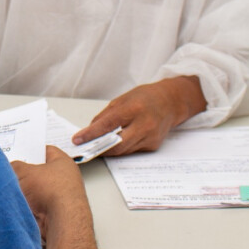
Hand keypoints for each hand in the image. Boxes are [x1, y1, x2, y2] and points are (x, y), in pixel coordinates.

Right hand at [10, 146, 89, 241]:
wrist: (62, 222)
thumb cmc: (52, 192)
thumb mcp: (25, 172)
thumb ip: (14, 166)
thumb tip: (10, 169)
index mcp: (62, 162)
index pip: (46, 150)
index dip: (31, 150)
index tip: (19, 152)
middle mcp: (65, 179)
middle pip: (39, 172)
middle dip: (25, 173)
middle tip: (11, 171)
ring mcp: (60, 197)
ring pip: (36, 190)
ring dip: (26, 191)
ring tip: (13, 189)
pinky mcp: (54, 213)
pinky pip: (36, 206)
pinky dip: (28, 205)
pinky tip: (20, 204)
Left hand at [72, 76, 205, 155]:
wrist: (171, 102)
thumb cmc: (145, 97)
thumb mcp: (122, 99)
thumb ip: (106, 116)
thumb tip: (90, 130)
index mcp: (134, 109)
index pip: (108, 125)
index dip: (91, 134)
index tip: (77, 139)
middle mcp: (145, 125)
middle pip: (117, 145)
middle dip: (98, 149)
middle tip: (85, 150)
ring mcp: (151, 137)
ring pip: (123, 151)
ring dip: (108, 150)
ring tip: (94, 148)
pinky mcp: (153, 146)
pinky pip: (132, 150)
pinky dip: (121, 148)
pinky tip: (114, 145)